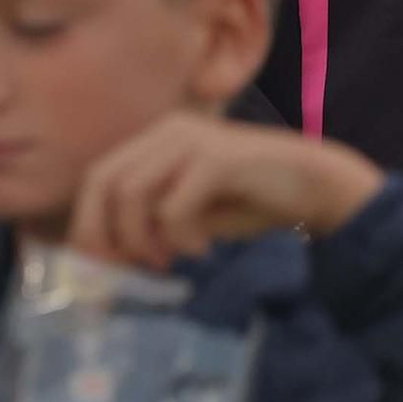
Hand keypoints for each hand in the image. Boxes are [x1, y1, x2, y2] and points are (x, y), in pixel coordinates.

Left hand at [71, 113, 384, 270]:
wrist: (313, 184)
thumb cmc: (251, 200)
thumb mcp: (191, 213)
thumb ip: (152, 223)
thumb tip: (108, 258)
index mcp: (158, 139)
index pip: (98, 177)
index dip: (88, 223)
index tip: (98, 266)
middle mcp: (169, 131)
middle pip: (104, 181)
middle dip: (103, 234)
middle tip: (123, 270)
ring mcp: (193, 140)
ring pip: (132, 193)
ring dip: (141, 239)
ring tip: (167, 261)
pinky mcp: (217, 158)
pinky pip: (173, 205)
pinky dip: (179, 237)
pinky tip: (201, 250)